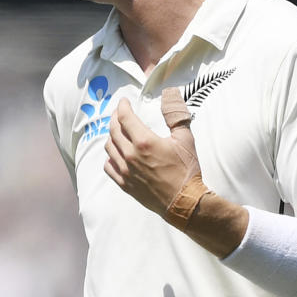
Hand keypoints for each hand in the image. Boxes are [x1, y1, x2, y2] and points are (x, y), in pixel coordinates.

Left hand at [104, 88, 208, 226]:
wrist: (184, 202)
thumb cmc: (187, 170)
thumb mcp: (186, 139)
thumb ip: (175, 115)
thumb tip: (170, 95)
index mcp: (144, 142)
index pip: (124, 118)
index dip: (122, 106)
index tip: (124, 101)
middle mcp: (131, 155)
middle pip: (113, 131)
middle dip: (115, 118)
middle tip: (119, 114)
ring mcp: (125, 171)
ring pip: (109, 148)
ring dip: (111, 136)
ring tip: (117, 132)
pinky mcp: (124, 184)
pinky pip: (109, 167)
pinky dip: (110, 157)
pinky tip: (115, 154)